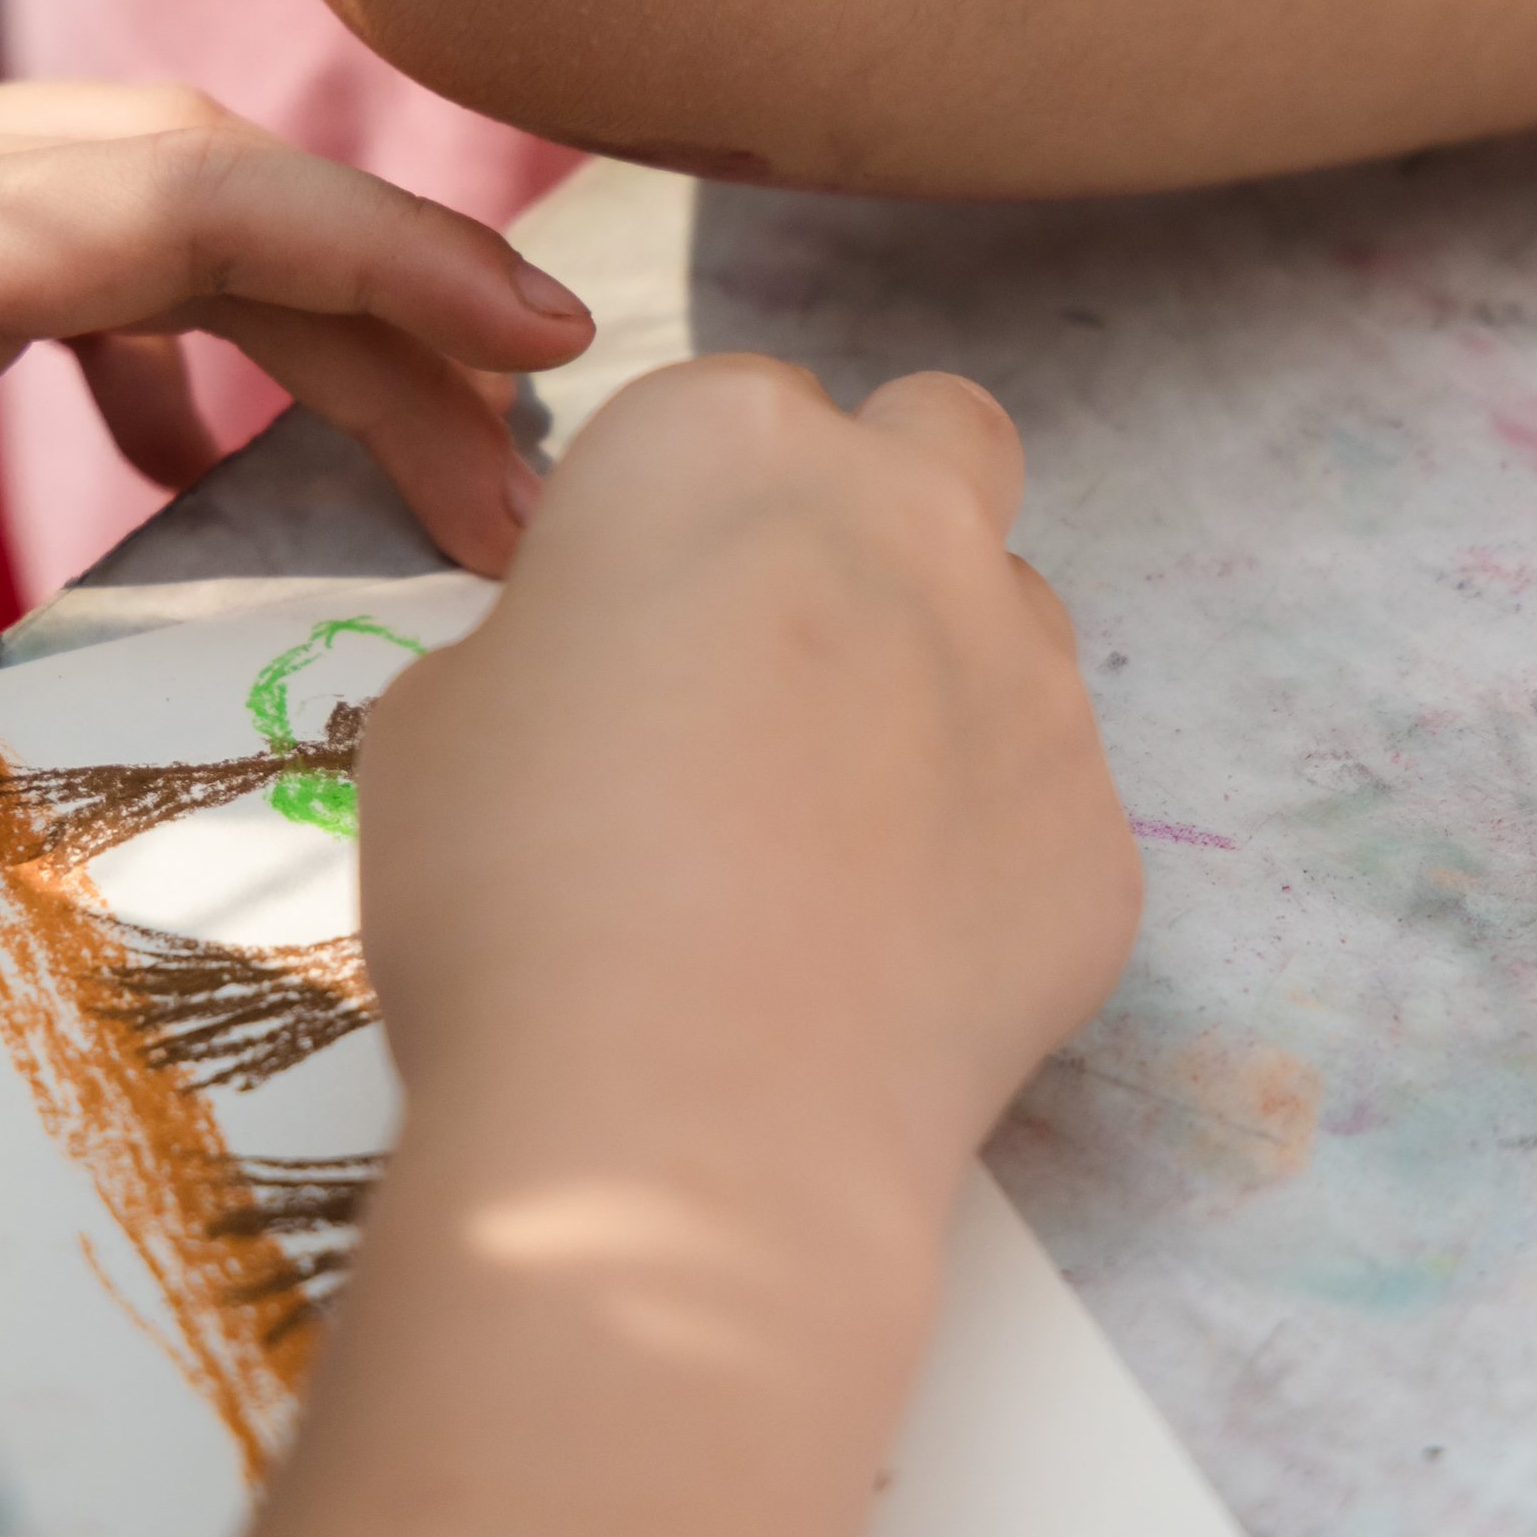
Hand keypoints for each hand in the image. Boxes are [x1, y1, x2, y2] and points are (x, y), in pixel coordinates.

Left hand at [0, 31, 592, 838]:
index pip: (205, 210)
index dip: (394, 267)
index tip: (549, 347)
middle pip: (219, 192)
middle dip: (395, 309)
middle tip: (518, 471)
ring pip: (145, 201)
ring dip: (290, 315)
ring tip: (381, 469)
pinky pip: (49, 243)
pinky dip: (151, 336)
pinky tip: (151, 461)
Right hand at [357, 356, 1140, 1207]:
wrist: (680, 1126)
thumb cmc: (515, 897)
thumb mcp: (438, 719)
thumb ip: (554, 642)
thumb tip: (610, 672)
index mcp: (723, 448)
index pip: (732, 410)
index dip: (683, 517)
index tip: (638, 622)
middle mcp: (908, 521)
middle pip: (937, 439)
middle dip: (880, 508)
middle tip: (781, 656)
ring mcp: (1031, 675)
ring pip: (1012, 617)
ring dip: (939, 678)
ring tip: (824, 839)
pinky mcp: (1099, 834)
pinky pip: (1044, 806)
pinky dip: (978, 855)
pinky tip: (879, 961)